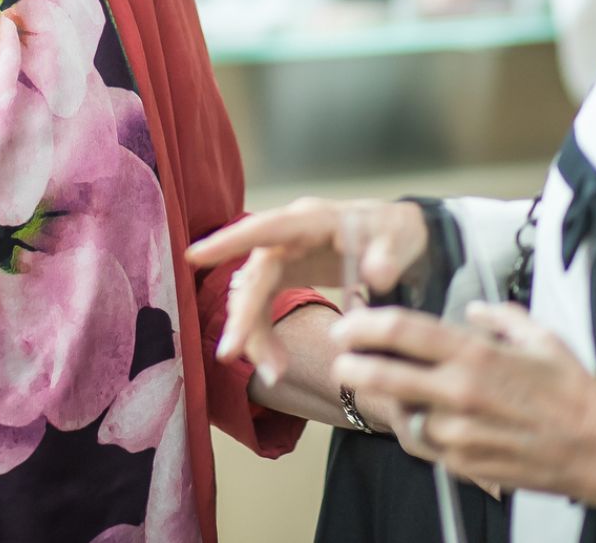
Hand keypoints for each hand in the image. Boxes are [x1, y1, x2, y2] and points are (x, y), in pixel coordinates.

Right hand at [186, 197, 427, 390]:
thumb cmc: (398, 233)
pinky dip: (266, 336)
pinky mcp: (287, 272)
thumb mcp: (402, 241)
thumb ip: (388, 257)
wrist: (401, 238)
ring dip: (255, 335)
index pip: (265, 230)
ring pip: (254, 296)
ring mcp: (285, 254)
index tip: (194, 257)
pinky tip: (277, 365)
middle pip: (254, 275)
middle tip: (231, 355)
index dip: (229, 242)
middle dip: (242, 316)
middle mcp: (290, 235)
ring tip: (273, 374)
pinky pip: (264, 306)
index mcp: (312, 220)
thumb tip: (374, 276)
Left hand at [334, 302, 595, 509]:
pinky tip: (437, 423)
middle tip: (340, 360)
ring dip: (397, 405)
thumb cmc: (579, 396)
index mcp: (478, 356)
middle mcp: (463, 394)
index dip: (365, 325)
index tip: (347, 325)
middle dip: (353, 367)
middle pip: (385, 376)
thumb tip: (475, 310)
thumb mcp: (543, 340)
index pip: (403, 332)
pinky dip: (427, 433)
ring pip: (405, 416)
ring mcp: (462, 434)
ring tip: (397, 393)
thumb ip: (502, 318)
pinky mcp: (467, 466)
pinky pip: (430, 446)